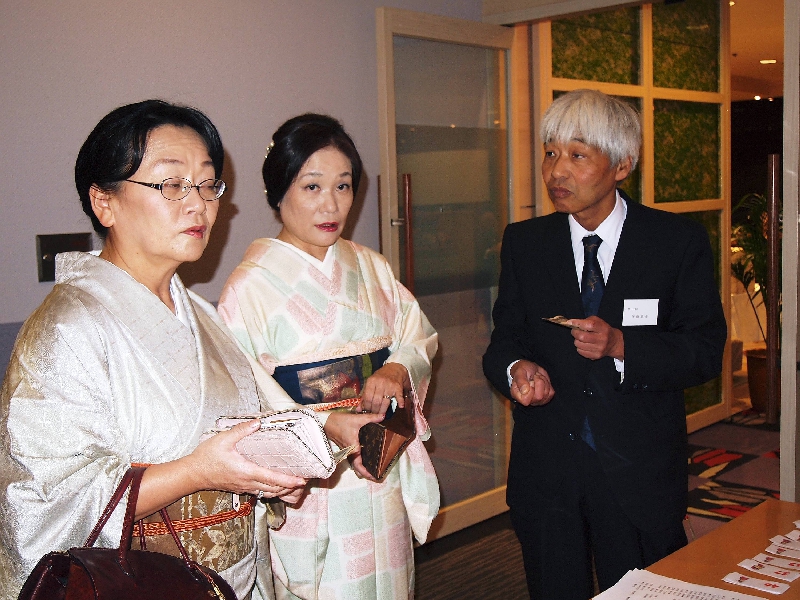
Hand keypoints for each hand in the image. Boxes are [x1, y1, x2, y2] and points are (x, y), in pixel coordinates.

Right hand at [137, 419, 307, 519]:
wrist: (193, 473)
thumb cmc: (207, 456)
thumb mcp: (223, 439)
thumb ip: (242, 431)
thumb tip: (258, 422)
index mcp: (246, 471)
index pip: (272, 478)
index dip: (288, 480)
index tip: (301, 480)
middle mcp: (248, 482)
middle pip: (274, 489)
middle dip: (290, 486)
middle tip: (305, 480)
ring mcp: (245, 487)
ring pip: (268, 492)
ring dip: (283, 490)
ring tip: (295, 483)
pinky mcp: (241, 487)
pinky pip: (261, 492)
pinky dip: (273, 490)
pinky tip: (278, 484)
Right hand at [324, 411, 384, 481]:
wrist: (326, 422)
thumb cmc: (339, 422)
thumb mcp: (357, 419)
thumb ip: (371, 418)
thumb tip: (383, 416)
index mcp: (353, 448)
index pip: (359, 465)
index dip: (366, 473)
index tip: (374, 477)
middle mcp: (349, 452)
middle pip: (357, 468)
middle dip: (366, 473)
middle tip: (376, 475)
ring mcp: (346, 451)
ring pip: (354, 464)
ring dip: (362, 468)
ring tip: (373, 469)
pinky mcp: (345, 448)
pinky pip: (352, 459)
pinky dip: (359, 462)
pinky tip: (365, 459)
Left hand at [359, 362, 409, 413]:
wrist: (395, 367)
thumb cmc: (381, 376)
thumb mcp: (371, 382)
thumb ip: (365, 395)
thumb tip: (358, 409)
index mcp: (372, 381)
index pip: (368, 398)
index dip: (367, 407)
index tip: (367, 412)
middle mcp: (380, 383)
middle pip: (376, 401)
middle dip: (374, 411)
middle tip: (374, 415)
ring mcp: (390, 385)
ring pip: (385, 402)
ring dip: (383, 410)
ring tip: (381, 415)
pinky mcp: (398, 387)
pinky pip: (399, 397)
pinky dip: (400, 402)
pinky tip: (400, 407)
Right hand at [509, 360, 553, 405]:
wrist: (530, 368)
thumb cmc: (523, 370)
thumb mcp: (520, 372)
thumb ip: (521, 381)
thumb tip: (525, 391)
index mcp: (517, 395)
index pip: (526, 400)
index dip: (530, 390)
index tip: (529, 381)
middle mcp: (527, 400)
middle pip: (539, 397)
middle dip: (538, 383)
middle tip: (533, 377)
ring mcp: (537, 401)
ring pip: (546, 393)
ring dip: (543, 382)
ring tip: (536, 378)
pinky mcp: (545, 398)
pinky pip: (551, 393)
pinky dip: (548, 384)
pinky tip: (541, 381)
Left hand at [567, 316, 624, 359]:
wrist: (614, 343)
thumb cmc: (603, 330)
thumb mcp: (598, 321)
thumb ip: (586, 320)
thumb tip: (571, 323)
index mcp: (603, 328)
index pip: (589, 325)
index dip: (577, 323)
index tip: (570, 322)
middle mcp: (602, 339)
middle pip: (582, 336)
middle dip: (575, 332)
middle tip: (575, 331)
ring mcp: (599, 349)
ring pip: (579, 344)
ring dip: (577, 340)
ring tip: (582, 338)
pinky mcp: (596, 356)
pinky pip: (580, 351)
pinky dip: (579, 347)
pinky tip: (585, 344)